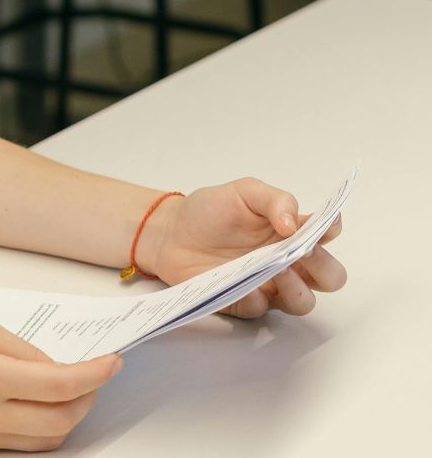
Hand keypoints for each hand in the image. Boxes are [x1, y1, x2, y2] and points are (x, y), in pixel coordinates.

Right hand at [0, 312, 120, 450]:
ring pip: (45, 439)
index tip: (111, 362)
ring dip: (67, 417)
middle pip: (61, 421)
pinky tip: (40, 403)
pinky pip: (20, 443)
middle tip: (94, 375)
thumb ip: (20, 347)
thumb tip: (54, 366)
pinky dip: (41, 427)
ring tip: (70, 389)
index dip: (96, 374)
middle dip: (87, 398)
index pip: (62, 384)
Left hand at [141, 178, 346, 317]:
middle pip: (330, 277)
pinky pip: (262, 309)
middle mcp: (287, 261)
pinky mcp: (244, 302)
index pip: (328, 234)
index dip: (330, 231)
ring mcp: (268, 284)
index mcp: (292, 232)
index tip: (318, 227)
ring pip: (304, 302)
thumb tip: (295, 223)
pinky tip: (245, 285)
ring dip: (298, 289)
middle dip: (324, 268)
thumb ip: (276, 200)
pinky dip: (257, 299)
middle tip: (302, 254)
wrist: (171, 232)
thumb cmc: (209, 210)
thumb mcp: (244, 192)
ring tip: (277, 270)